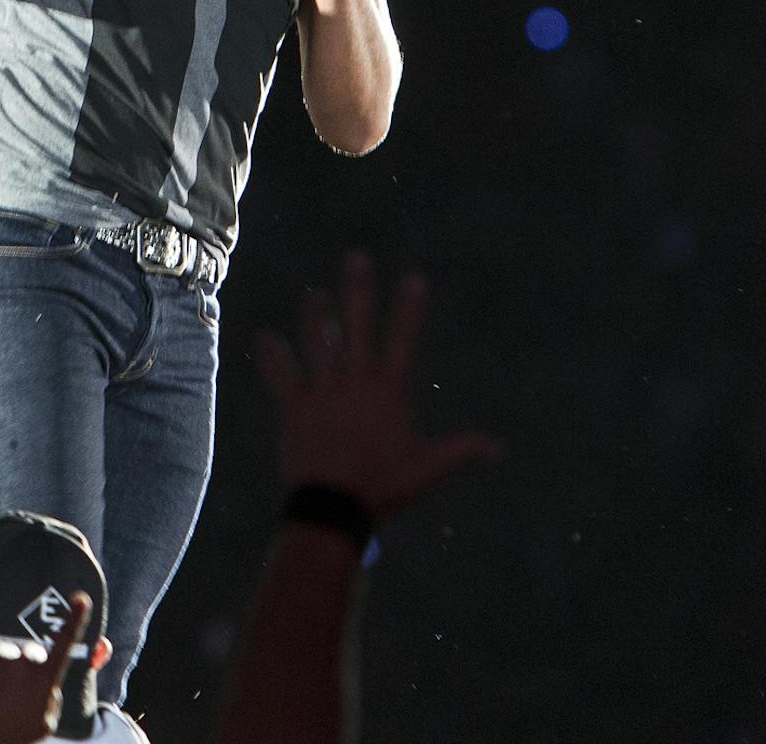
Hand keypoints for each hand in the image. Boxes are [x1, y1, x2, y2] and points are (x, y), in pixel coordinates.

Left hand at [0, 591, 92, 743]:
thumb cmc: (12, 736)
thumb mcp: (44, 722)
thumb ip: (54, 694)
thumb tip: (63, 677)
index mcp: (43, 680)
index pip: (64, 644)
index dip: (75, 620)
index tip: (80, 599)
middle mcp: (20, 664)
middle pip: (26, 651)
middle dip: (21, 665)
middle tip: (10, 692)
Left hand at [255, 257, 500, 523]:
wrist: (334, 506)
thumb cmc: (384, 487)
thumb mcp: (428, 468)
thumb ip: (461, 450)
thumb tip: (500, 449)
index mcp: (388, 392)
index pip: (402, 341)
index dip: (408, 309)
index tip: (413, 278)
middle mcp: (355, 383)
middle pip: (357, 328)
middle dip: (358, 291)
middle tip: (356, 258)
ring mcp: (322, 393)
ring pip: (317, 344)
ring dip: (314, 317)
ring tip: (312, 293)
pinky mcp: (295, 408)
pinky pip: (282, 376)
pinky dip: (273, 357)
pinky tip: (265, 337)